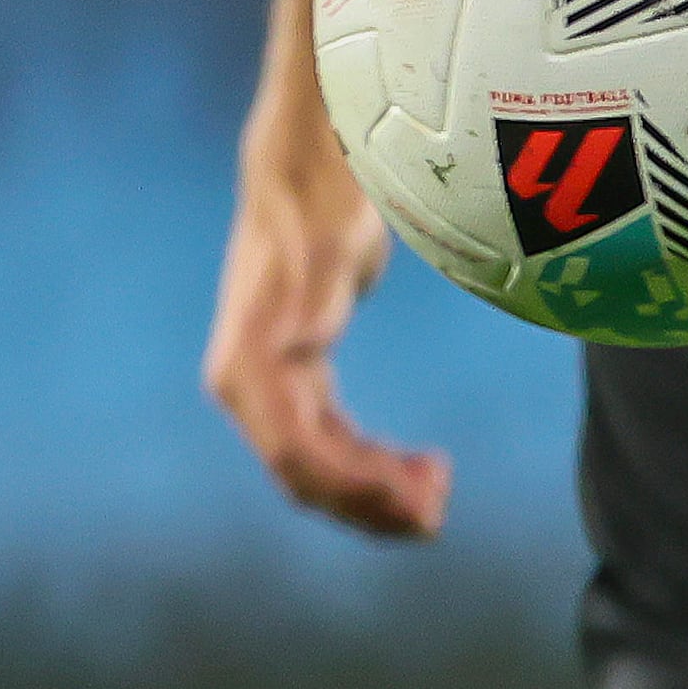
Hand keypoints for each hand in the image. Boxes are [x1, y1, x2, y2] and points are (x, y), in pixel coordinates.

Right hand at [205, 122, 452, 538]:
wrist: (306, 173)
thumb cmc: (321, 206)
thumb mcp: (326, 246)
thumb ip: (314, 295)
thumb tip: (303, 339)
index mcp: (249, 368)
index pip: (297, 455)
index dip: (356, 489)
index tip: (417, 503)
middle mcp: (248, 387)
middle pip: (307, 475)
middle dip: (371, 503)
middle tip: (438, 514)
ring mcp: (270, 388)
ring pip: (320, 467)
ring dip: (375, 491)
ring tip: (438, 492)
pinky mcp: (297, 382)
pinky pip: (331, 443)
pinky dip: (371, 464)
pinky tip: (419, 467)